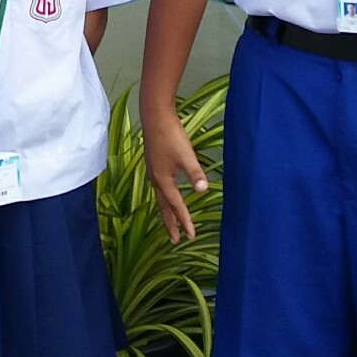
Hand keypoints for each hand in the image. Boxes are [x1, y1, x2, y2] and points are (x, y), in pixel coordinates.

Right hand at [143, 107, 208, 242]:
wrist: (154, 116)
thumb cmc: (171, 136)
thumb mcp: (187, 156)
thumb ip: (195, 173)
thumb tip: (203, 190)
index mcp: (164, 181)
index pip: (176, 206)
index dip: (184, 221)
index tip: (190, 236)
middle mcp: (156, 179)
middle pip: (163, 206)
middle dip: (169, 223)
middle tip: (173, 240)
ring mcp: (152, 171)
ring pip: (159, 197)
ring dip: (165, 211)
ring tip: (169, 221)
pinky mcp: (153, 162)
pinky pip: (158, 187)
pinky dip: (163, 197)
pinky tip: (166, 192)